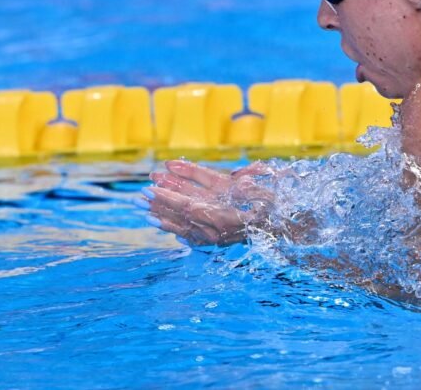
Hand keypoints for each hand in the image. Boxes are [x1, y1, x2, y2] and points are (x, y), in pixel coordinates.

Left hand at [142, 159, 273, 246]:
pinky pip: (191, 235)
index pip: (190, 205)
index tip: (151, 189)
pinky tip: (164, 226)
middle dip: (159, 204)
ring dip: (163, 216)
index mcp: (225, 218)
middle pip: (181, 215)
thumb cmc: (275, 211)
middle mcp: (216, 229)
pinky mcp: (216, 240)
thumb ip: (251, 188)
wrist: (282, 234)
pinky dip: (177, 229)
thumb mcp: (267, 196)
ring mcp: (215, 236)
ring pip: (183, 224)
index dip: (169, 197)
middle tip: (137, 197)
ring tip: (143, 210)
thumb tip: (238, 181)